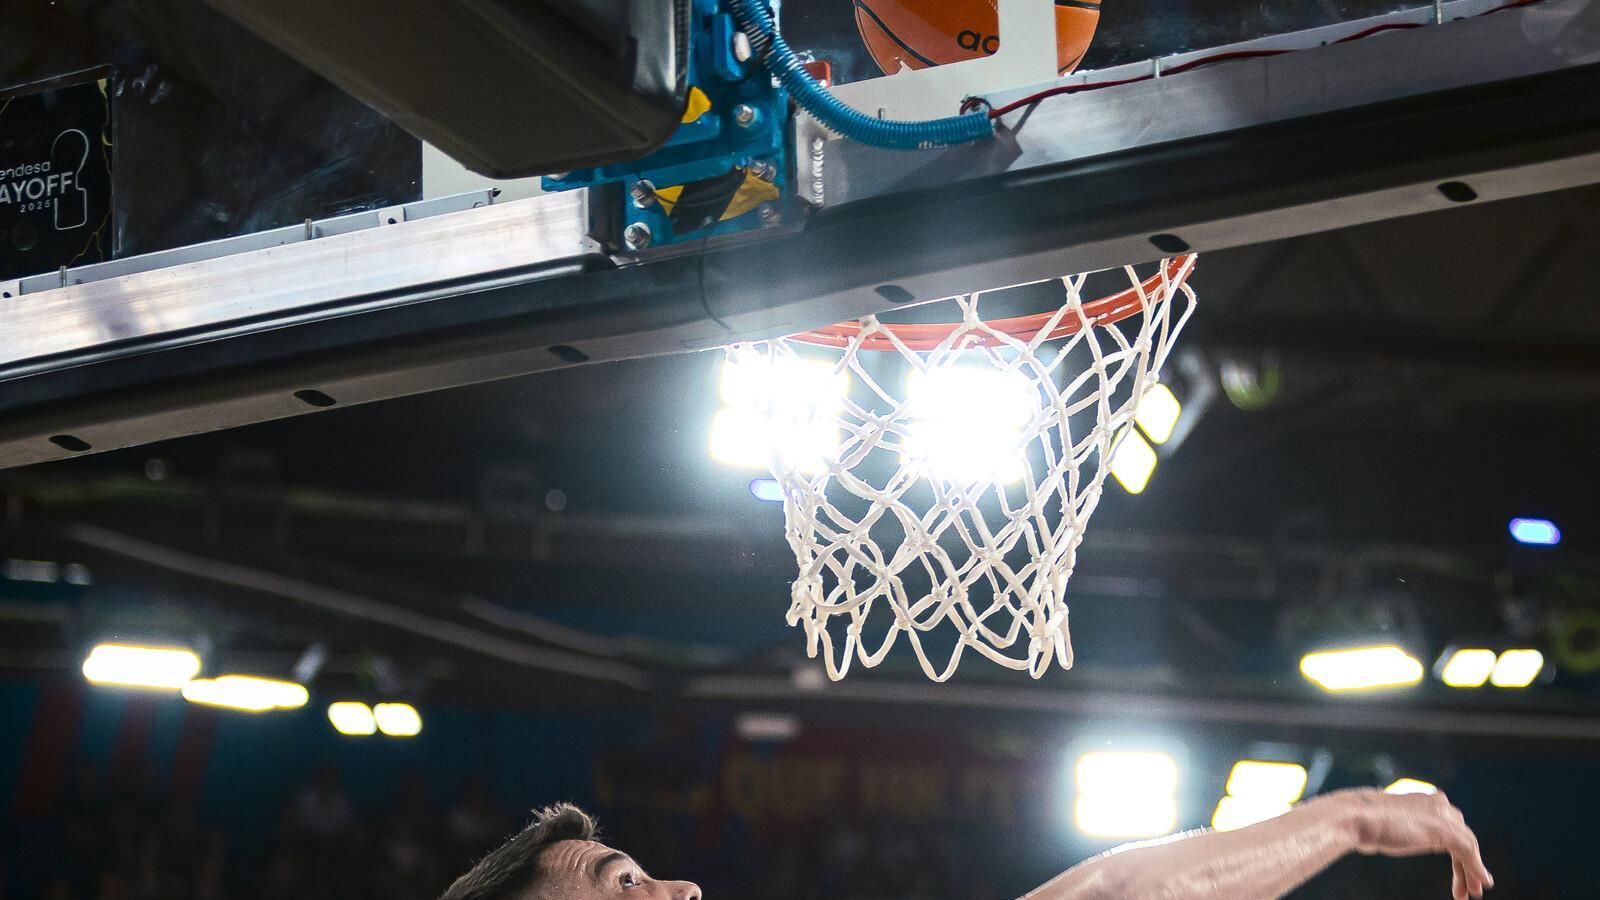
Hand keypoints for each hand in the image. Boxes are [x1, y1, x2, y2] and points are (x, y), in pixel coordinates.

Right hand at [1345, 788, 1492, 899]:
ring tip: (1472, 892)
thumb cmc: (1360, 821)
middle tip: (1467, 886)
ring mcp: (1442, 815)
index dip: (1455, 849)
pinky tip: (1481, 883)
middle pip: (1461, 835)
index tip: (1456, 868)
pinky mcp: (1444, 829)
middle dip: (1466, 862)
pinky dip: (1477, 868)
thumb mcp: (1383, 821)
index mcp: (1423, 799)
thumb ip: (1395, 824)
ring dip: (1471, 870)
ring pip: (1467, 845)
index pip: (1448, 824)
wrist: (1353, 818)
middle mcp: (1437, 803)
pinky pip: (1467, 851)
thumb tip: (1384, 830)